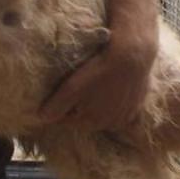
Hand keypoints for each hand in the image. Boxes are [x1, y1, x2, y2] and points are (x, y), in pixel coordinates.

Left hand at [37, 26, 157, 131]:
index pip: (68, 121)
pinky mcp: (138, 103)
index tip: (58, 96)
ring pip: (106, 113)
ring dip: (98, 105)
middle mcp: (111, 124)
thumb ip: (55, 106)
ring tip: (94, 86)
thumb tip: (41, 119)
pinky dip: (116, 101)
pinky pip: (122, 107)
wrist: (132, 55)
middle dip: (79, 108)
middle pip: (88, 118)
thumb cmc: (99, 71)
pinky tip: (113, 88)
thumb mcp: (72, 87)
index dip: (60, 109)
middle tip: (76, 89)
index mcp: (93, 122)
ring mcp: (127, 115)